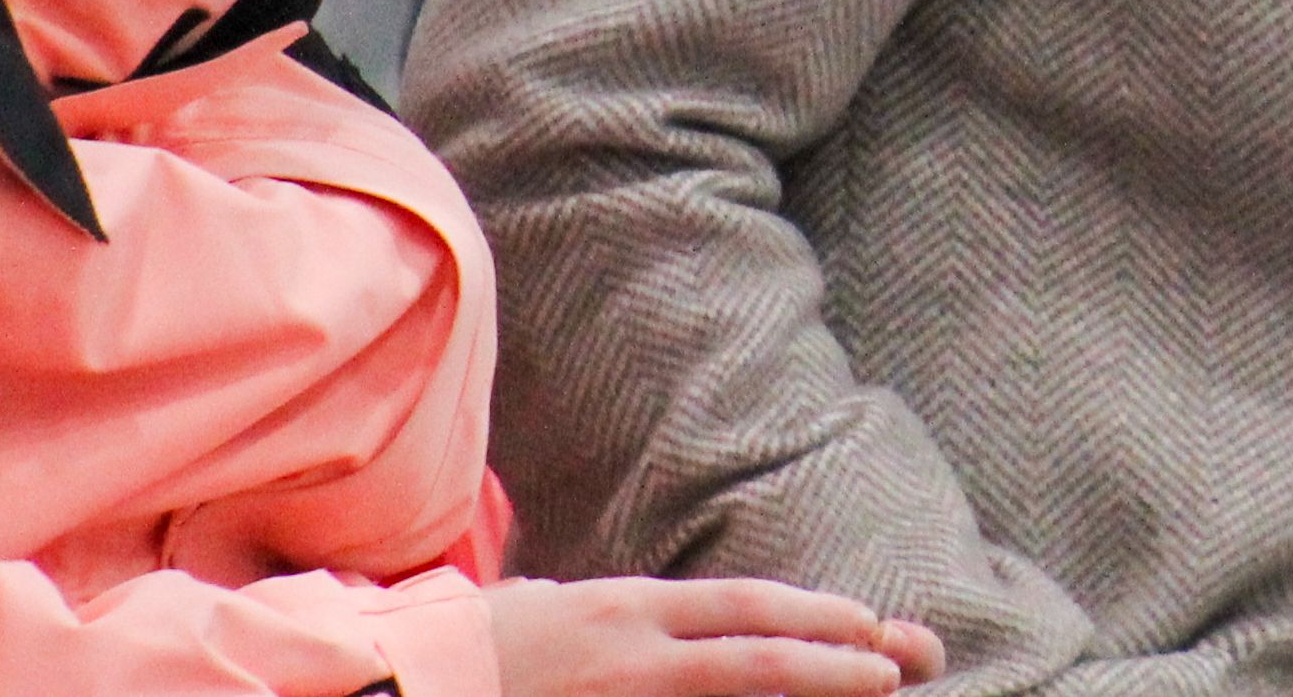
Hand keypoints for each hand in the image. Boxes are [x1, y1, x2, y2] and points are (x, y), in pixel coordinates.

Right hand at [486, 575, 946, 696]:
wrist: (392, 690)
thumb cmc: (450, 653)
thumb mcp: (527, 609)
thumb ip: (577, 607)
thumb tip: (584, 605)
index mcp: (620, 612)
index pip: (739, 608)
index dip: (811, 615)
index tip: (866, 623)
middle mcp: (634, 658)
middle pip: (759, 658)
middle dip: (839, 659)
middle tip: (900, 663)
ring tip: (871, 690)